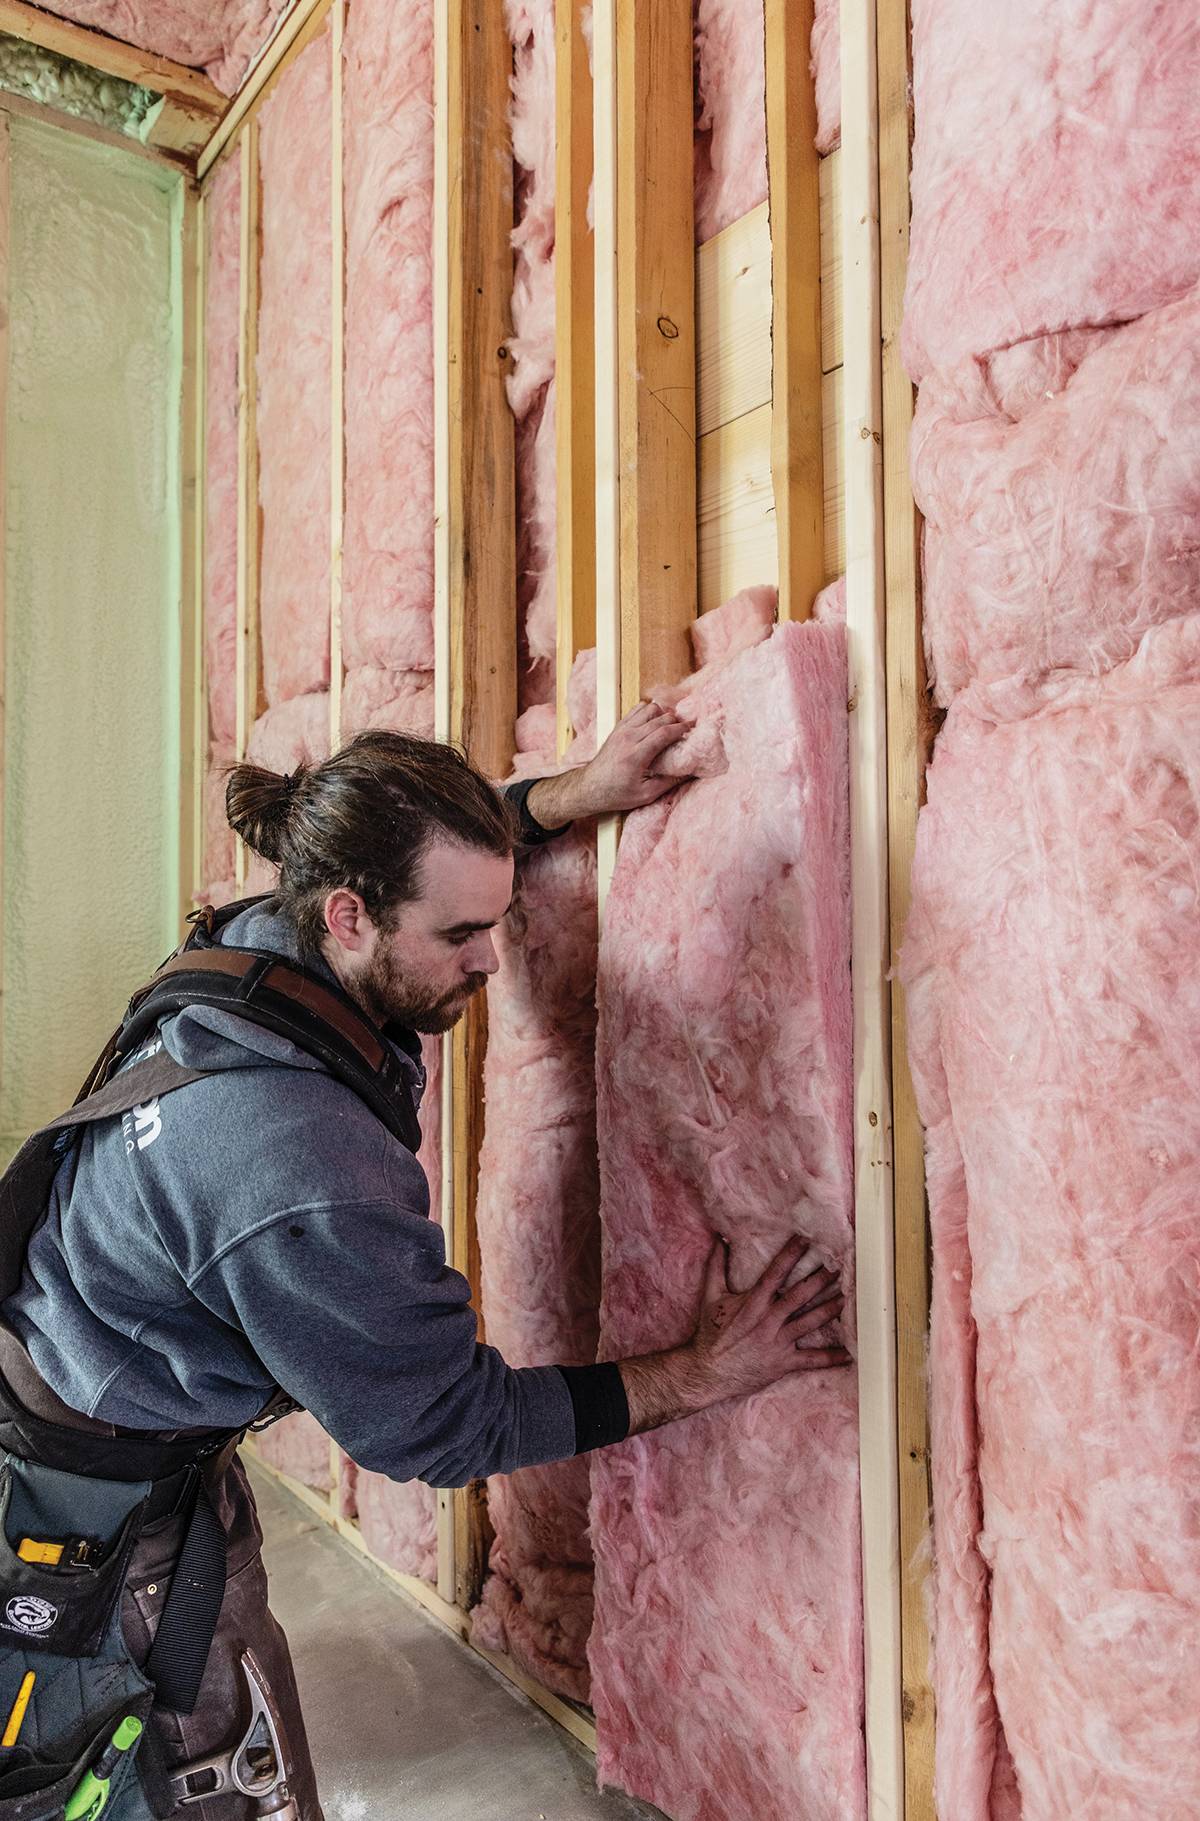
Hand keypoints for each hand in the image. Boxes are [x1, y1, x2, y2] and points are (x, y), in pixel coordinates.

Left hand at [526, 701, 692, 827]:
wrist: (590, 787)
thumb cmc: (617, 794)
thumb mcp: (645, 795)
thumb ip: (669, 782)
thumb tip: (690, 771)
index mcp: (635, 755)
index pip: (664, 732)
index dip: (681, 729)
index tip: (692, 729)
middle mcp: (628, 738)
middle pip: (659, 718)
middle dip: (676, 721)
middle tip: (686, 729)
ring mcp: (622, 730)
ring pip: (649, 708)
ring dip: (663, 714)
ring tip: (671, 725)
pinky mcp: (618, 727)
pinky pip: (637, 709)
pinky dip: (650, 711)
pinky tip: (655, 722)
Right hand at [688, 1235, 849, 1402]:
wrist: (708, 1372)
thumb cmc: (711, 1334)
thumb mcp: (710, 1296)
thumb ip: (716, 1266)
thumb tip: (720, 1239)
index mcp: (753, 1302)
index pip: (776, 1273)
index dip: (791, 1254)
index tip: (806, 1239)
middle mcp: (768, 1320)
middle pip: (800, 1295)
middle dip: (820, 1279)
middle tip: (839, 1265)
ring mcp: (778, 1341)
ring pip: (810, 1322)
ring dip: (831, 1309)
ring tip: (848, 1296)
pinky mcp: (784, 1362)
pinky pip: (811, 1359)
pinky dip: (831, 1357)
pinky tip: (849, 1353)